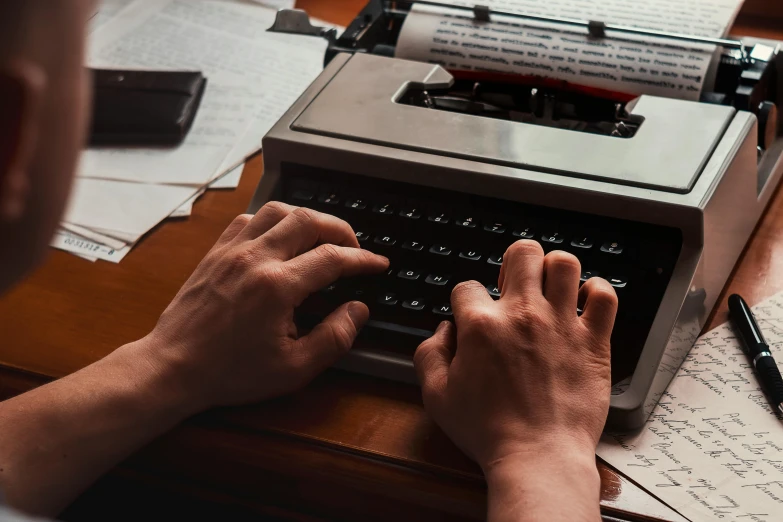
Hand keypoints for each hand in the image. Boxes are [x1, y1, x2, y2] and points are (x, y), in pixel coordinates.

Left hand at [140, 202, 388, 409]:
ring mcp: (232, 251)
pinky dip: (273, 221)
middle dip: (341, 230)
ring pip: (278, 210)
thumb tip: (357, 310)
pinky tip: (281, 239)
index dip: (363, 259)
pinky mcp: (216, 252)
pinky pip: (249, 219)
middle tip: (354, 250)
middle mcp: (255, 259)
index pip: (333, 257)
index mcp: (277, 287)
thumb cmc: (229, 372)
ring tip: (321, 239)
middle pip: (309, 220)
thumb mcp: (293, 369)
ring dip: (307, 219)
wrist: (172, 368)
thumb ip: (334, 337)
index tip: (378, 264)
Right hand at [414, 240, 616, 520]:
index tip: (471, 320)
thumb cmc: (488, 431)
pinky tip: (583, 303)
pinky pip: (605, 295)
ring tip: (548, 289)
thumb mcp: (436, 395)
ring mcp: (562, 324)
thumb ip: (429, 353)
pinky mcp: (593, 341)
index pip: (466, 287)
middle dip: (513, 263)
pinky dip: (596, 291)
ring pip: (564, 263)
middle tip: (513, 286)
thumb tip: (444, 329)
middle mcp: (522, 314)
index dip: (464, 301)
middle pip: (521, 253)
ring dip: (553, 270)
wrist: (537, 457)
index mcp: (481, 325)